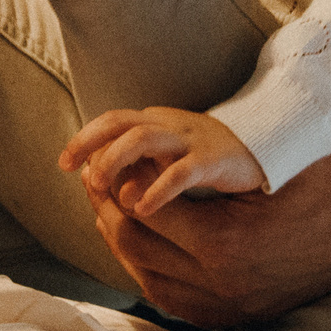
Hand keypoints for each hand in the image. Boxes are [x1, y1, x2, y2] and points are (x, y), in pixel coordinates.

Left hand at [60, 107, 263, 215]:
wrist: (268, 147)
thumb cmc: (212, 158)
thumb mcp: (171, 158)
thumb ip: (141, 167)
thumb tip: (105, 189)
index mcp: (156, 123)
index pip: (111, 122)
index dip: (85, 138)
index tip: (63, 162)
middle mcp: (168, 125)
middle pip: (119, 122)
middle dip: (89, 142)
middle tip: (70, 167)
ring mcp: (190, 140)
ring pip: (142, 139)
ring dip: (115, 160)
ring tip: (100, 185)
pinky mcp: (213, 159)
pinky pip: (181, 172)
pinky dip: (159, 189)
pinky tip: (144, 208)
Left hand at [85, 129, 330, 327]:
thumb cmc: (326, 176)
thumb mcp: (258, 165)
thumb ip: (195, 171)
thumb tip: (131, 167)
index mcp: (226, 242)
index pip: (140, 210)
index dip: (114, 180)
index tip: (101, 158)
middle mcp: (224, 283)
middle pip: (135, 247)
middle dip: (106, 210)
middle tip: (93, 178)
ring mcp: (233, 306)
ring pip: (147, 277)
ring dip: (121, 241)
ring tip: (110, 205)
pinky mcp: (241, 316)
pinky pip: (172, 298)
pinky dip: (148, 268)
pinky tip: (142, 242)